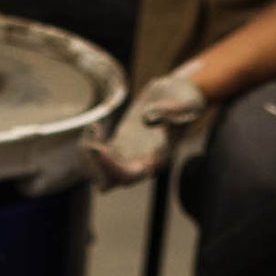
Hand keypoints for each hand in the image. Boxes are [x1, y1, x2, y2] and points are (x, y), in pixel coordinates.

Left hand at [82, 71, 205, 188]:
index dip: (110, 168)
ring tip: (92, 129)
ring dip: (89, 157)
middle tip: (90, 142)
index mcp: (156, 161)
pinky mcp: (120, 144)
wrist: (180, 95)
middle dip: (96, 166)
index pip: (129, 176)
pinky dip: (90, 145)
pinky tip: (93, 127)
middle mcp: (141, 164)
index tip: (97, 148)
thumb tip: (147, 119)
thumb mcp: (185, 105)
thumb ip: (169, 112)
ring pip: (101, 172)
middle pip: (111, 180)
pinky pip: (99, 156)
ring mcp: (129, 155)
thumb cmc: (186, 101)